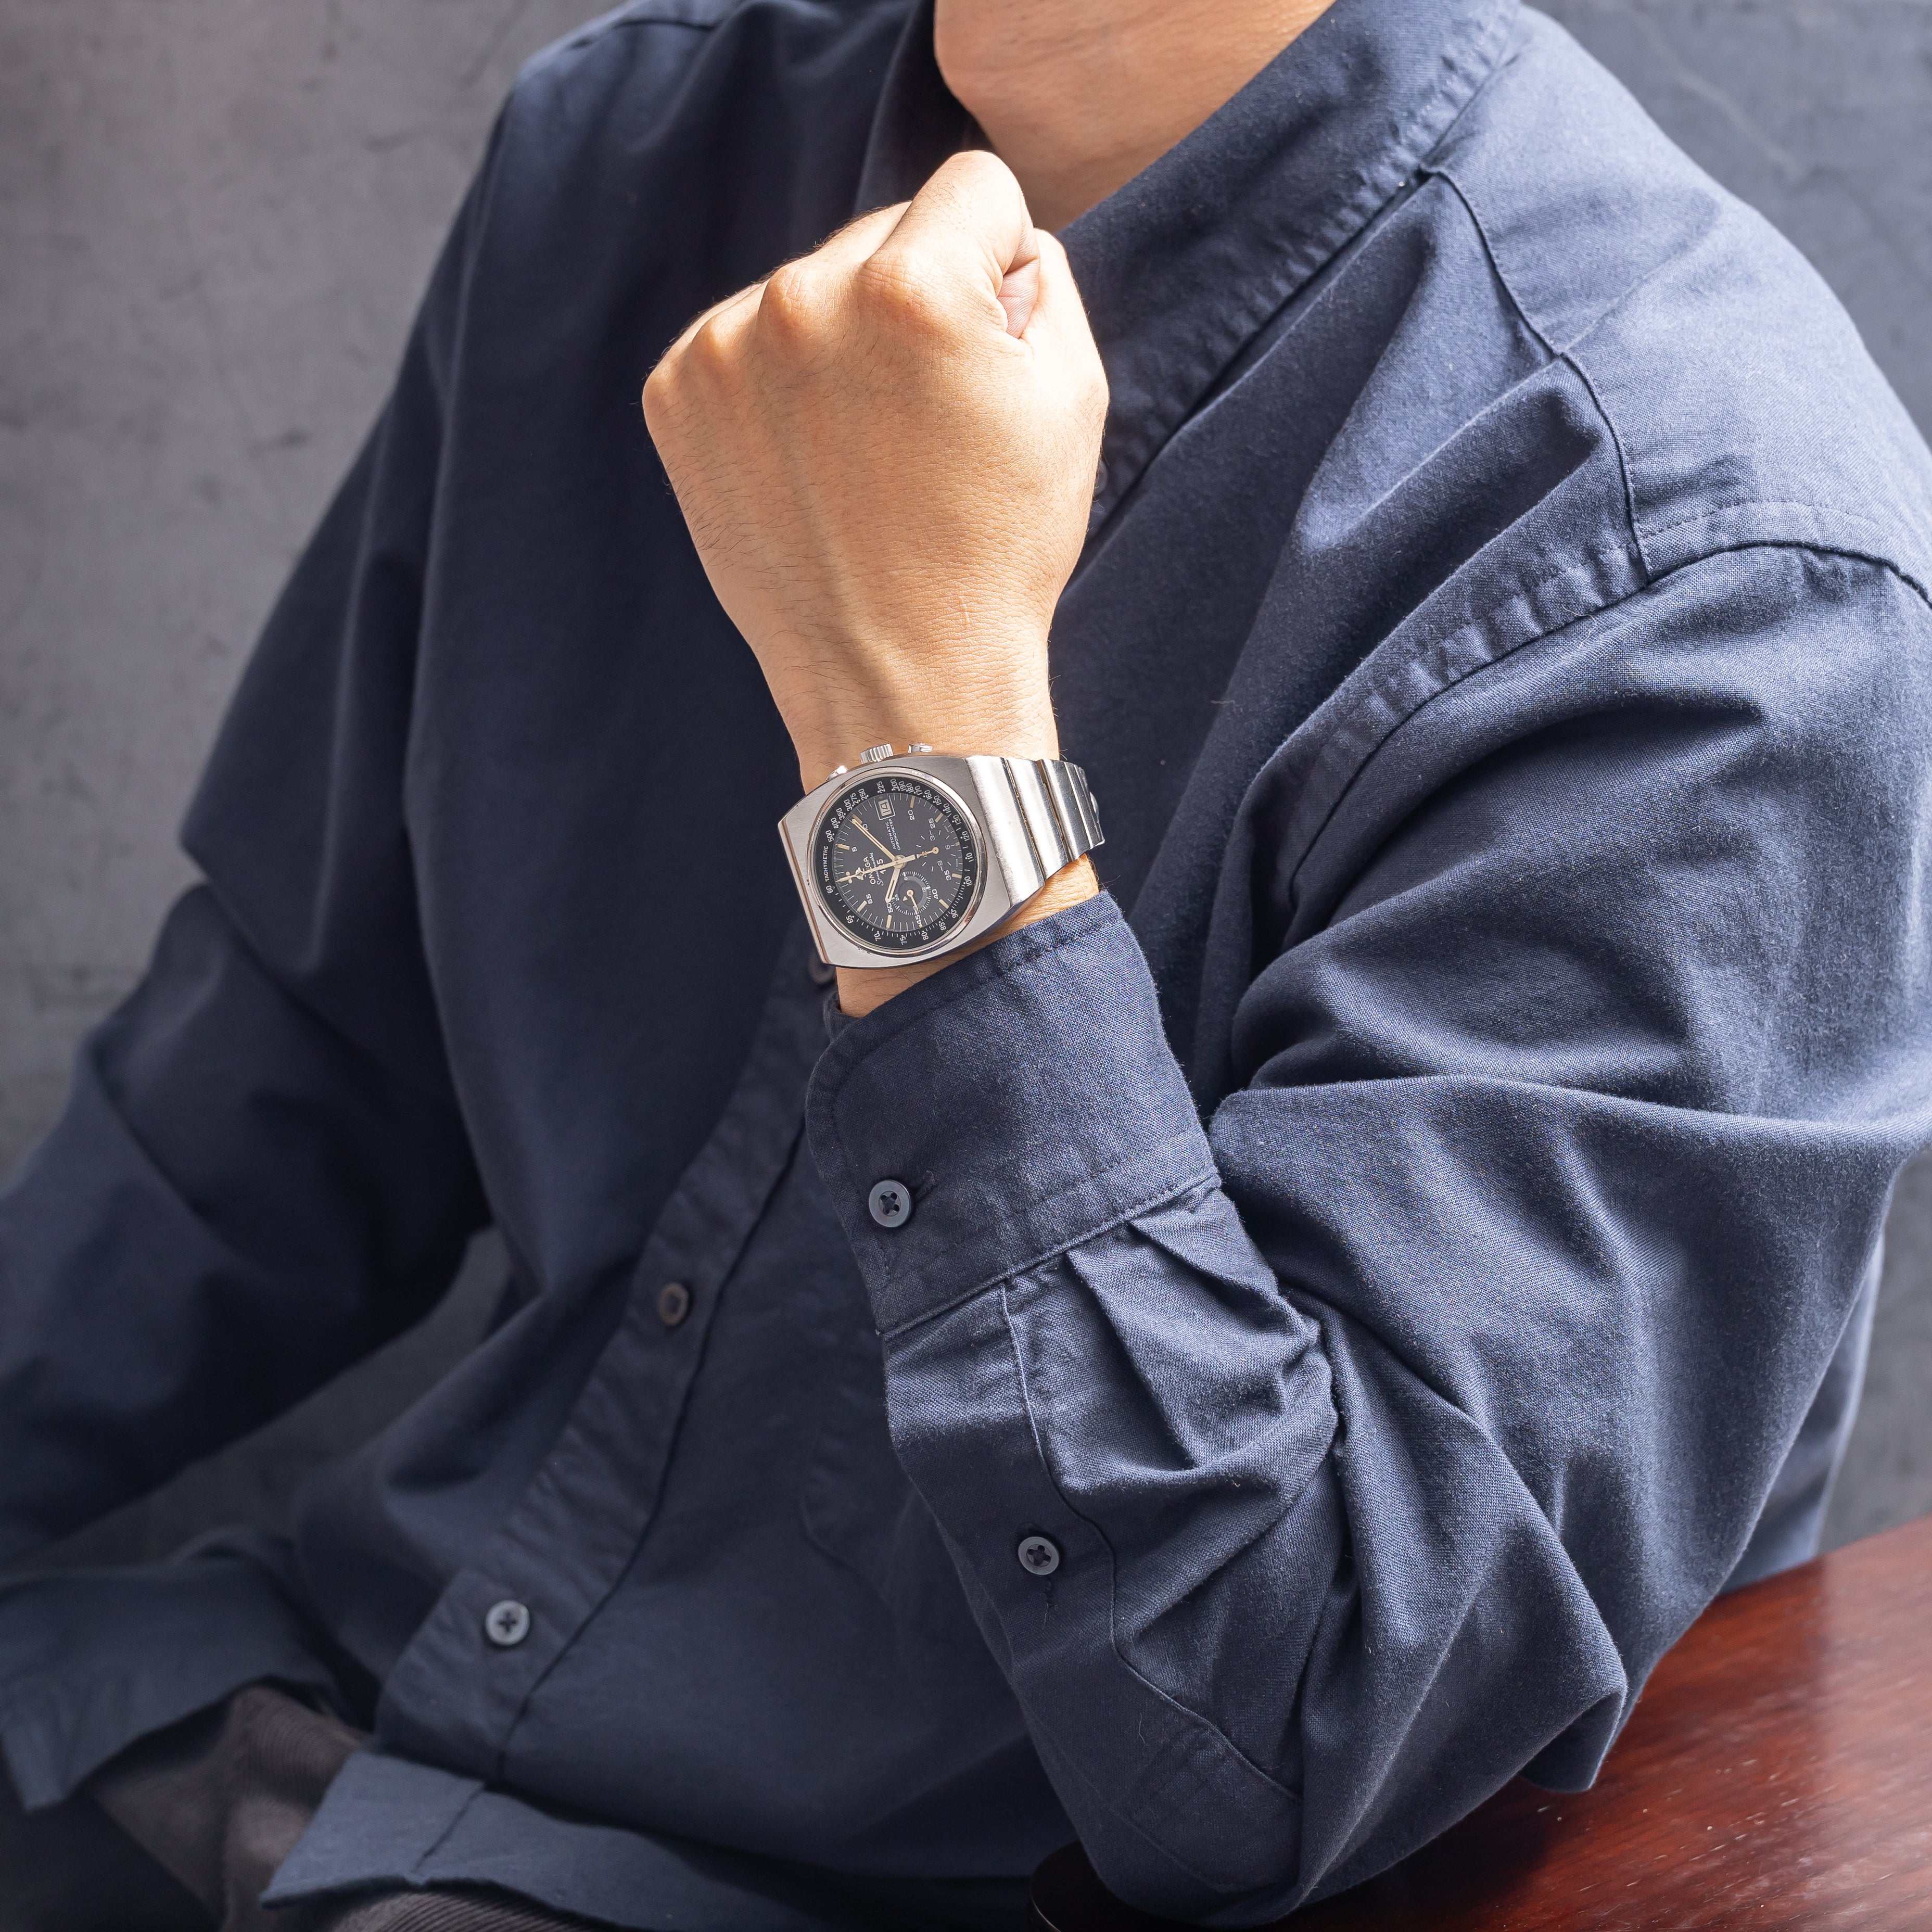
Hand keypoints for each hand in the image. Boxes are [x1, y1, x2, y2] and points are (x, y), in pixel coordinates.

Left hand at [642, 149, 1106, 1006]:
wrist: (899, 681)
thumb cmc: (996, 551)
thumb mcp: (1070, 400)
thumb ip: (1044, 280)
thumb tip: (1000, 245)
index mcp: (912, 289)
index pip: (973, 186)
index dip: (1001, 262)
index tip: (991, 345)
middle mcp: (804, 298)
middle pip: (883, 231)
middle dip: (916, 300)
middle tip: (929, 422)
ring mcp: (726, 349)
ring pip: (811, 285)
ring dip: (843, 341)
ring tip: (867, 453)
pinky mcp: (676, 395)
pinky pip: (746, 338)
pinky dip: (779, 384)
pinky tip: (811, 462)